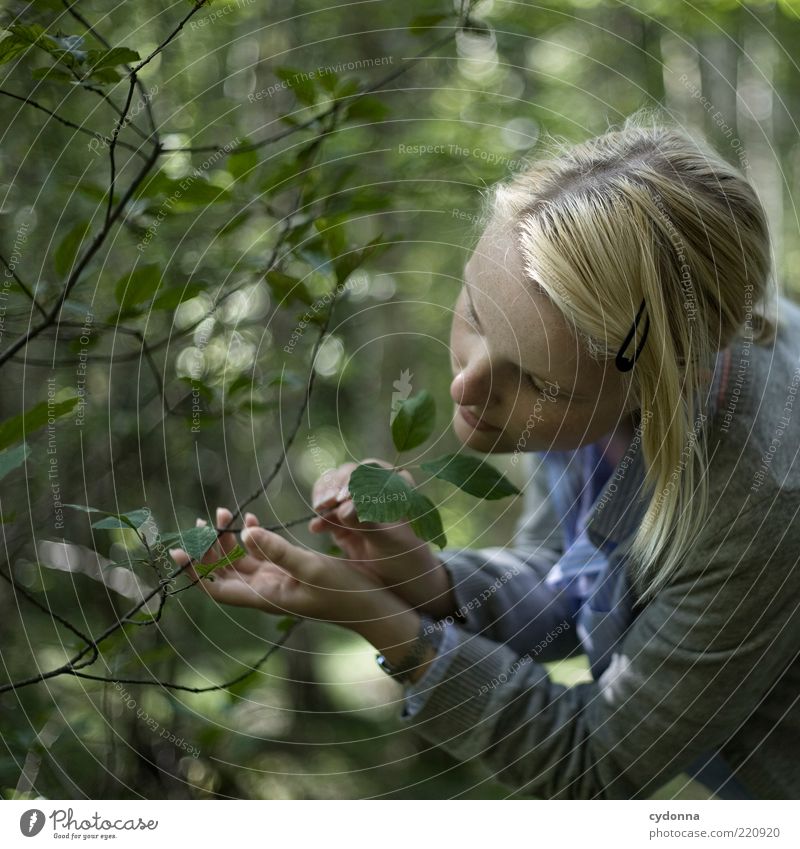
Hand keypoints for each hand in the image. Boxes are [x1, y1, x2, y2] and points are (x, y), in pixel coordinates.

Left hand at [170, 507, 401, 628]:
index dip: (193, 572)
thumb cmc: (346, 592)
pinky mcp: (290, 573)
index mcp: (266, 596)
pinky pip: (260, 557)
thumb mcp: (312, 567)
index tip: (176, 551)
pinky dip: (251, 539)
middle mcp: (266, 591)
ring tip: (223, 513)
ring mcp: (278, 582)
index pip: (217, 589)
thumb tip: (245, 534)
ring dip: (227, 541)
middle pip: (224, 573)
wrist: (373, 606)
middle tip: (204, 520)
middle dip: (208, 549)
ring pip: (240, 563)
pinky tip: (250, 522)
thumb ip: (278, 551)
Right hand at [308, 458, 455, 617]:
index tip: (345, 497)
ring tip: (319, 509)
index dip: (356, 479)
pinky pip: (326, 514)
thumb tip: (344, 508)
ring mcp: (356, 506)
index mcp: (395, 486)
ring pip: (333, 490)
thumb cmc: (406, 558)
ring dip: (324, 497)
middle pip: (348, 475)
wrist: (402, 585)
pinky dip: (320, 519)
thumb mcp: (390, 542)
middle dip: (334, 485)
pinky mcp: (341, 522)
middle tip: (326, 502)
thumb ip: (368, 524)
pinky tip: (315, 528)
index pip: (372, 470)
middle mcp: (374, 490)